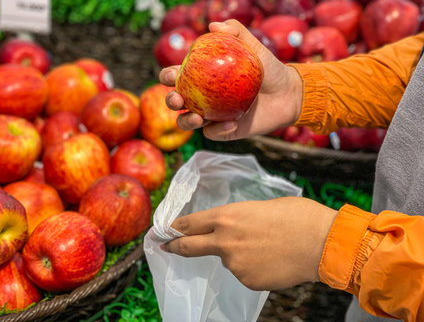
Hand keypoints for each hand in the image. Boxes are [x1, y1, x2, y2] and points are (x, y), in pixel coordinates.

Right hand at [159, 19, 302, 140]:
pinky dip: (218, 130)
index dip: (167, 76)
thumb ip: (237, 32)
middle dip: (170, 100)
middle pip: (176, 101)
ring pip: (187, 121)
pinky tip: (232, 124)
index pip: (177, 76)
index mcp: (202, 77)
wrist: (288, 94)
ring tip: (198, 117)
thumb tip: (213, 25)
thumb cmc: (270, 69)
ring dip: (186, 121)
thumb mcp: (255, 48)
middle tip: (178, 98)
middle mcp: (202, 97)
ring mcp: (211, 115)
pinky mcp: (223, 130)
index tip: (171, 75)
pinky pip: (213, 133)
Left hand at [163, 197, 337, 290]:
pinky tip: (270, 259)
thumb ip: (238, 218)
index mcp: (226, 216)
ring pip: (226, 259)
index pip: (190, 223)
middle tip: (166, 246)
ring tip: (264, 245)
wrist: (321, 243)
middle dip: (175, 246)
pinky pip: (243, 271)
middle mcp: (223, 241)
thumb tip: (232, 227)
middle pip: (189, 246)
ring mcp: (234, 264)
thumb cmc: (296, 216)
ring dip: (235, 253)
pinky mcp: (247, 280)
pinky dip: (251, 266)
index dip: (176, 227)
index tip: (167, 230)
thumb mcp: (260, 206)